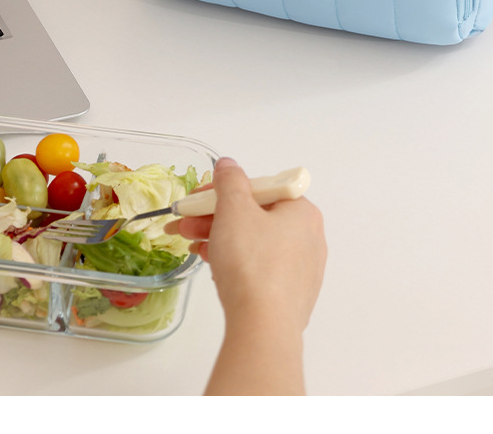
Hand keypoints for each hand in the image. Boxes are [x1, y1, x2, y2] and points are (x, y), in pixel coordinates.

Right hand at [167, 157, 325, 334]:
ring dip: (219, 238)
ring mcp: (302, 270)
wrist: (263, 327)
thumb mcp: (234, 210)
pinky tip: (210, 264)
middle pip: (254, 217)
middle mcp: (309, 238)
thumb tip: (228, 165)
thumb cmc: (252, 262)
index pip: (259, 189)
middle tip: (184, 222)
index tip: (196, 199)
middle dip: (214, 217)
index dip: (224, 191)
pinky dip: (234, 262)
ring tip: (189, 244)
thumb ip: (229, 181)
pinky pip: (259, 269)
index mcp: (302, 211)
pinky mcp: (291, 296)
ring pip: (254, 243)